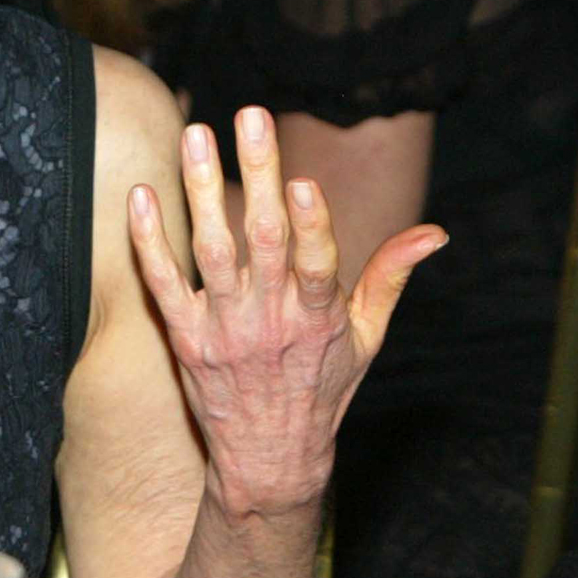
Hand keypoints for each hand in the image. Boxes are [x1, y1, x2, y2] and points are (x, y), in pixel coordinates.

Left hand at [127, 105, 446, 515]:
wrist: (269, 462)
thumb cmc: (325, 388)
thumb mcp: (368, 337)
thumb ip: (391, 276)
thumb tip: (436, 232)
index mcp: (319, 317)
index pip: (316, 265)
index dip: (311, 225)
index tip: (304, 181)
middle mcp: (269, 321)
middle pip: (262, 239)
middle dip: (257, 173)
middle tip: (250, 115)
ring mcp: (223, 329)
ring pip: (210, 251)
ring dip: (201, 190)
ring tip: (196, 135)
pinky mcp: (185, 338)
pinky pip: (163, 285)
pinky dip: (150, 242)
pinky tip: (141, 196)